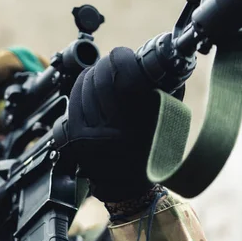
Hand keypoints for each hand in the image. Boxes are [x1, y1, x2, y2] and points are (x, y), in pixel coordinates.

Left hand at [61, 47, 175, 201]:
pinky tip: (89, 89)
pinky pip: (73, 101)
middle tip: (115, 62)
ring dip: (93, 75)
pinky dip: (80, 90)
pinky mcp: (74, 137)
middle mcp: (110, 128)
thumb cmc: (152, 151)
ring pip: (83, 86)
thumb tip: (159, 59)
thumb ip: (167, 88)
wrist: (128, 185)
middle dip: (107, 64)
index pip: (120, 70)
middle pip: (99, 76)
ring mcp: (88, 134)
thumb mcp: (168, 119)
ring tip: (103, 75)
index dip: (122, 57)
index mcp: (137, 122)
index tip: (126, 55)